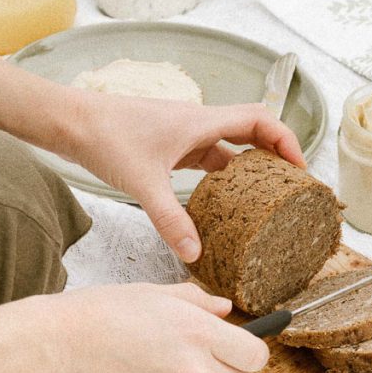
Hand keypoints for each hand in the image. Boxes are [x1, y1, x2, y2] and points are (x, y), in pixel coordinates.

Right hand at [44, 281, 268, 372]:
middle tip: (203, 361)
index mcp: (196, 332)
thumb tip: (224, 310)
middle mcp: (189, 370)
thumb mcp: (152, 293)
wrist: (53, 344)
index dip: (249, 352)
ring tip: (156, 370)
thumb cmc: (99, 310)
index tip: (237, 349)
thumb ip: (196, 302)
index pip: (254, 357)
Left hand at [65, 93, 305, 262]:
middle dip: (274, 156)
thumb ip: (170, 219)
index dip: (286, 139)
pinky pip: (206, 157)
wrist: (71, 122)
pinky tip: (219, 200)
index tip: (299, 168)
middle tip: (288, 187)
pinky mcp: (168, 144)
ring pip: (227, 146)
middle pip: (250, 131)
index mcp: (200, 122)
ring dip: (247, 167)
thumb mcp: (143, 182)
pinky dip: (219, 176)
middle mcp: (197, 123)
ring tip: (263, 198)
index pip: (260, 119)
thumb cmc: (106, 137)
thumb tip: (195, 253)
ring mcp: (182, 133)